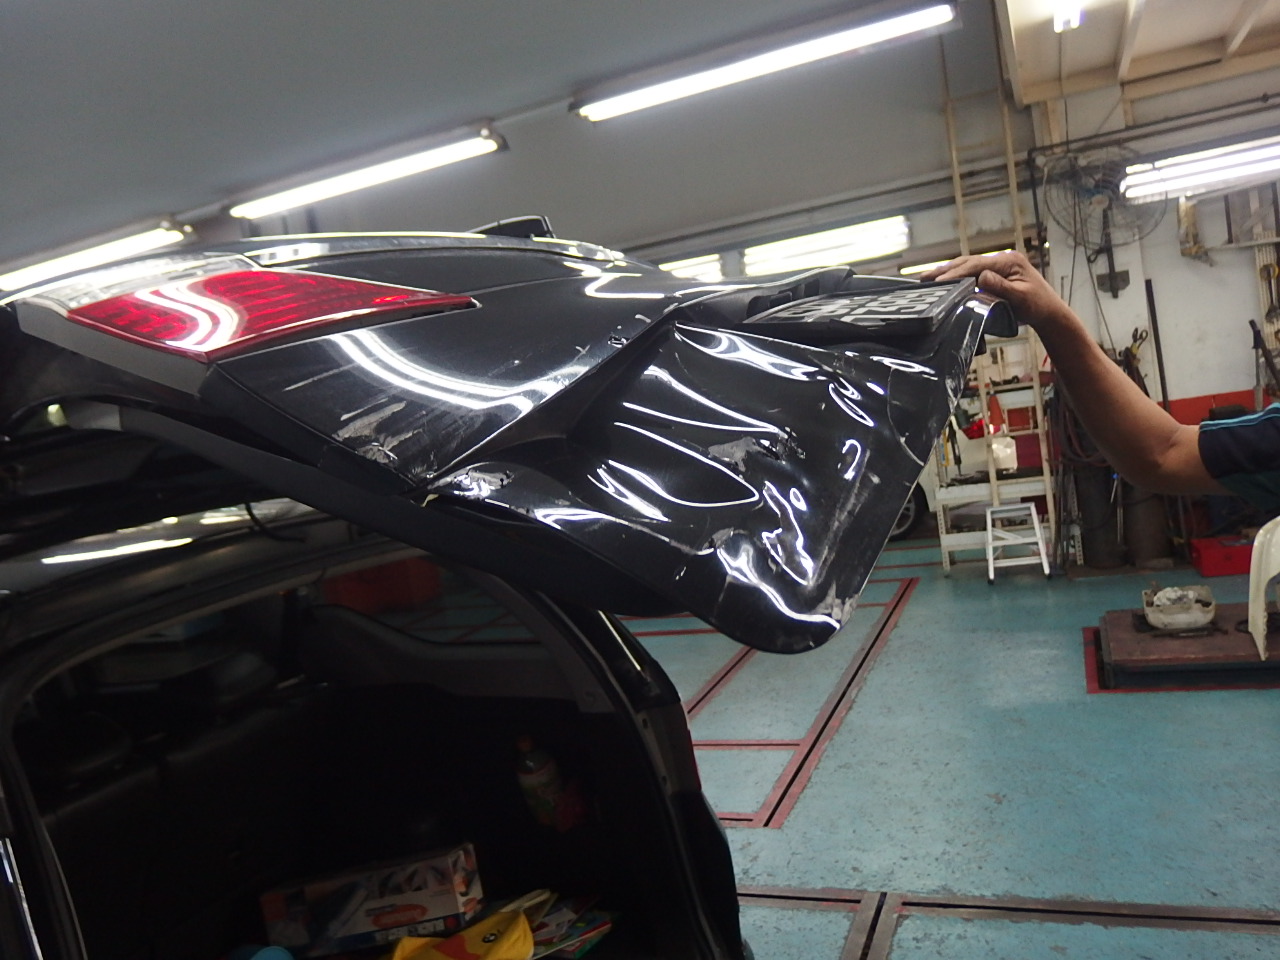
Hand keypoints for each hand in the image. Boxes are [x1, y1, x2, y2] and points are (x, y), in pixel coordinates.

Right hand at [920, 252, 1069, 330]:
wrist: (1049, 312)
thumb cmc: (1037, 306)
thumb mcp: (1021, 298)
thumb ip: (1001, 287)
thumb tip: (982, 277)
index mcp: (1009, 262)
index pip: (976, 265)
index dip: (956, 273)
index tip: (938, 282)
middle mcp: (1002, 260)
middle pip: (968, 262)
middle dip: (946, 270)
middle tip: (924, 278)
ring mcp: (998, 266)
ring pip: (968, 265)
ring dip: (948, 272)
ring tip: (926, 278)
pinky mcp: (995, 274)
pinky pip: (972, 272)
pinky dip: (957, 276)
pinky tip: (944, 281)